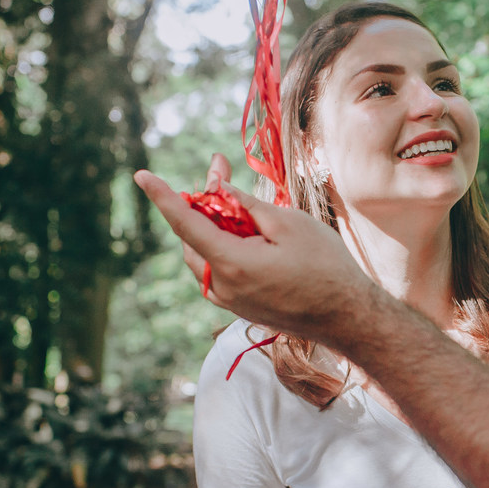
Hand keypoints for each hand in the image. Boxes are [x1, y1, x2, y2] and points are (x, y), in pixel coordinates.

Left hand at [134, 164, 372, 347]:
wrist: (347, 317)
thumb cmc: (326, 266)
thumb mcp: (291, 225)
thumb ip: (249, 206)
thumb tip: (221, 190)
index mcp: (232, 263)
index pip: (186, 223)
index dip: (162, 197)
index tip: (141, 176)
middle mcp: (222, 285)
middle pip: (192, 237)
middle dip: (201, 203)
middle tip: (221, 170)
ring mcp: (229, 300)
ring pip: (202, 255)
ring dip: (212, 226)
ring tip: (240, 204)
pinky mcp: (239, 307)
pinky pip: (214, 272)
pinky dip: (220, 248)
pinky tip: (247, 235)